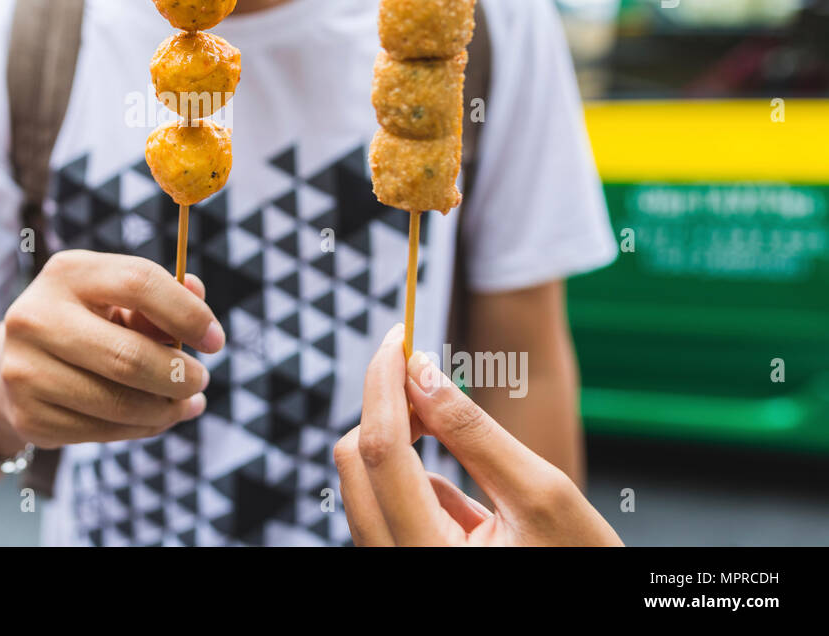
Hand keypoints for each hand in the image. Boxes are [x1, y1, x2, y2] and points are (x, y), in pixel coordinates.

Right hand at [0, 250, 221, 448]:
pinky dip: (140, 429)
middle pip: (129, 356)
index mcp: (66, 273)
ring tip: (185, 403)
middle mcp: (36, 317)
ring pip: (119, 403)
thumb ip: (160, 294)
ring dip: (166, 409)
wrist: (11, 365)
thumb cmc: (84, 322)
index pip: (139, 282)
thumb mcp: (116, 297)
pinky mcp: (28, 417)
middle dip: (179, 375)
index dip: (187, 313)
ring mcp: (25, 371)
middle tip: (201, 380)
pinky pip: (103, 432)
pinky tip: (153, 418)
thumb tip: (196, 290)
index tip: (215, 340)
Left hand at [334, 325, 621, 545]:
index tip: (399, 338)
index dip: (384, 384)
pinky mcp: (403, 559)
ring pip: (363, 482)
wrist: (592, 622)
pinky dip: (410, 479)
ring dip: (396, 441)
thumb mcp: (542, 493)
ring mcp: (395, 565)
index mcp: (428, 556)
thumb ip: (473, 431)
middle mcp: (397, 565)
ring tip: (449, 435)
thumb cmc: (582, 564)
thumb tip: (420, 371)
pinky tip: (461, 494)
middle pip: (355, 463)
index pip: (381, 451)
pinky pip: (384, 507)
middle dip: (384, 407)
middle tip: (422, 374)